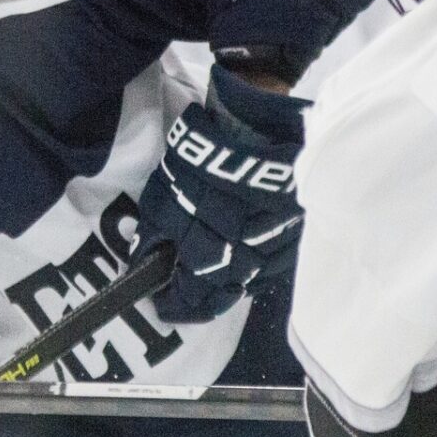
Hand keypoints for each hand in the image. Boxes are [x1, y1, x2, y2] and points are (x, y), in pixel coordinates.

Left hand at [135, 66, 305, 323]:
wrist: (256, 130)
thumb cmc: (201, 165)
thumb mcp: (162, 199)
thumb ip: (153, 239)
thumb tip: (143, 266)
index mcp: (211, 260)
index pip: (191, 299)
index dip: (175, 306)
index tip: (163, 307)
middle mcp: (246, 266)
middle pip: (224, 297)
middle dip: (202, 301)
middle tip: (186, 301)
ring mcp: (274, 252)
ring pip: (251, 283)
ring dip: (230, 287)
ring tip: (213, 285)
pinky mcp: (294, 234)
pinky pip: (272, 265)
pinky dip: (255, 270)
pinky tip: (244, 266)